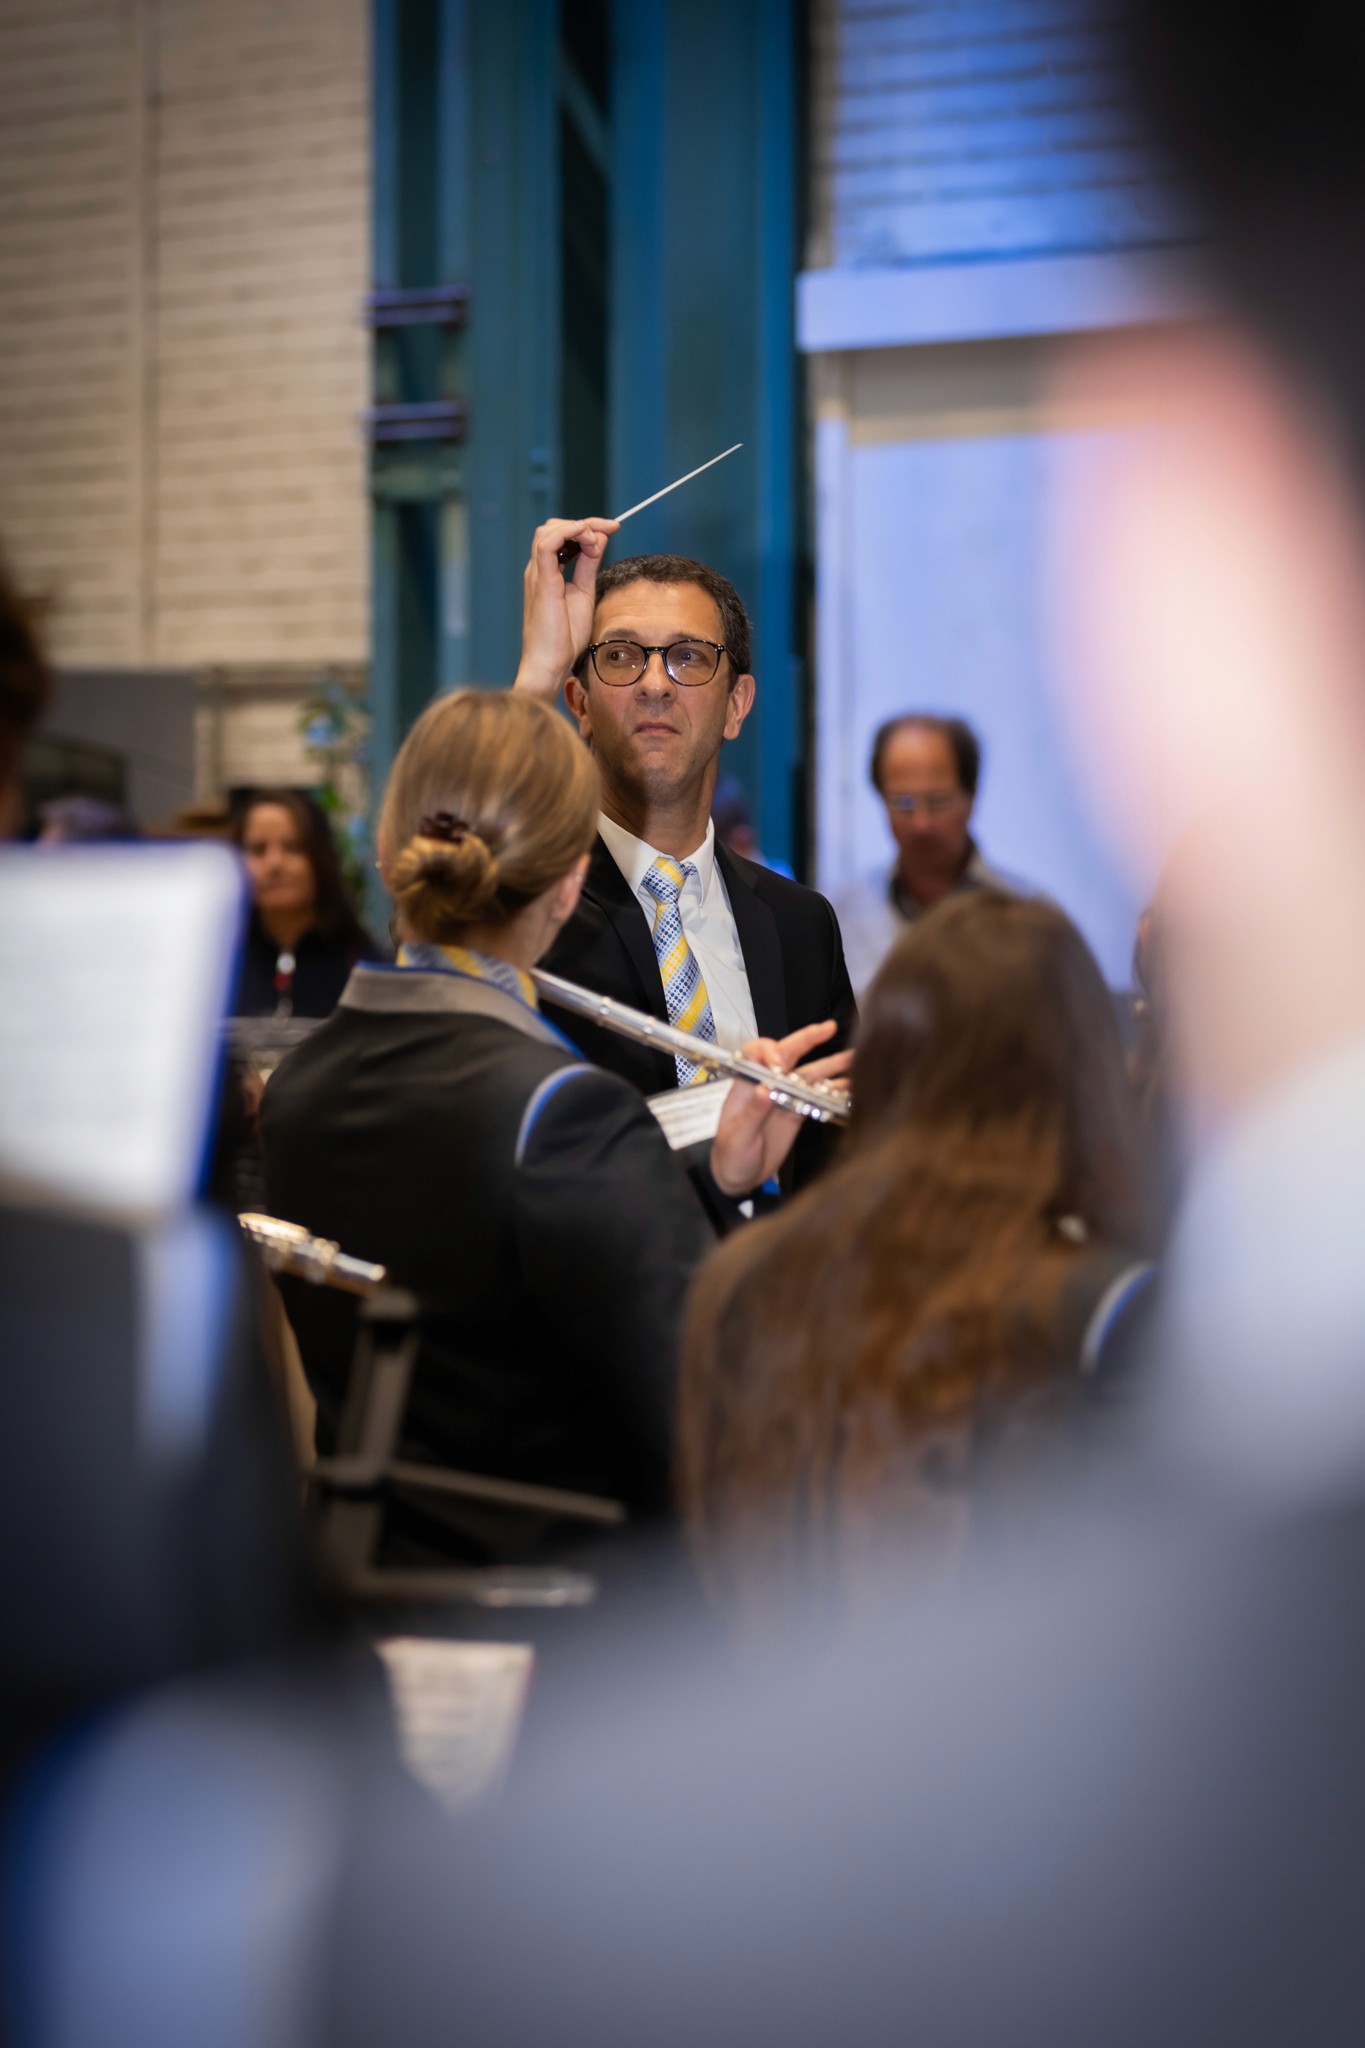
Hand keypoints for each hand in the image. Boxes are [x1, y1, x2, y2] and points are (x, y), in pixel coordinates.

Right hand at [512, 516, 620, 700]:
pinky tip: (587, 539)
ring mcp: (537, 574)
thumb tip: (599, 541)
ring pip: (549, 529)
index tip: (613, 527)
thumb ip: (588, 565)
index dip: (588, 526)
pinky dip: (568, 533)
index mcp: (547, 572)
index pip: (562, 534)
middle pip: (554, 526)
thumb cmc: (565, 636)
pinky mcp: (541, 581)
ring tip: (597, 542)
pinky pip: (547, 544)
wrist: (551, 662)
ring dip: (578, 527)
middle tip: (609, 531)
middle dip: (585, 523)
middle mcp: (538, 569)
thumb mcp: (584, 592)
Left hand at [709, 1021, 852, 1197]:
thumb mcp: (737, 1137)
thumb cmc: (730, 1156)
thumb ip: (752, 1114)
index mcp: (746, 1085)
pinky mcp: (797, 1112)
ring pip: (808, 1074)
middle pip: (788, 1054)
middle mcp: (767, 1085)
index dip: (769, 1051)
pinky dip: (834, 1090)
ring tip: (854, 1056)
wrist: (738, 1177)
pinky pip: (817, 1096)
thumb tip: (765, 1090)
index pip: (756, 1053)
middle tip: (830, 1028)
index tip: (779, 1063)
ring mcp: (784, 1097)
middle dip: (808, 1039)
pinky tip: (851, 1086)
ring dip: (830, 1064)